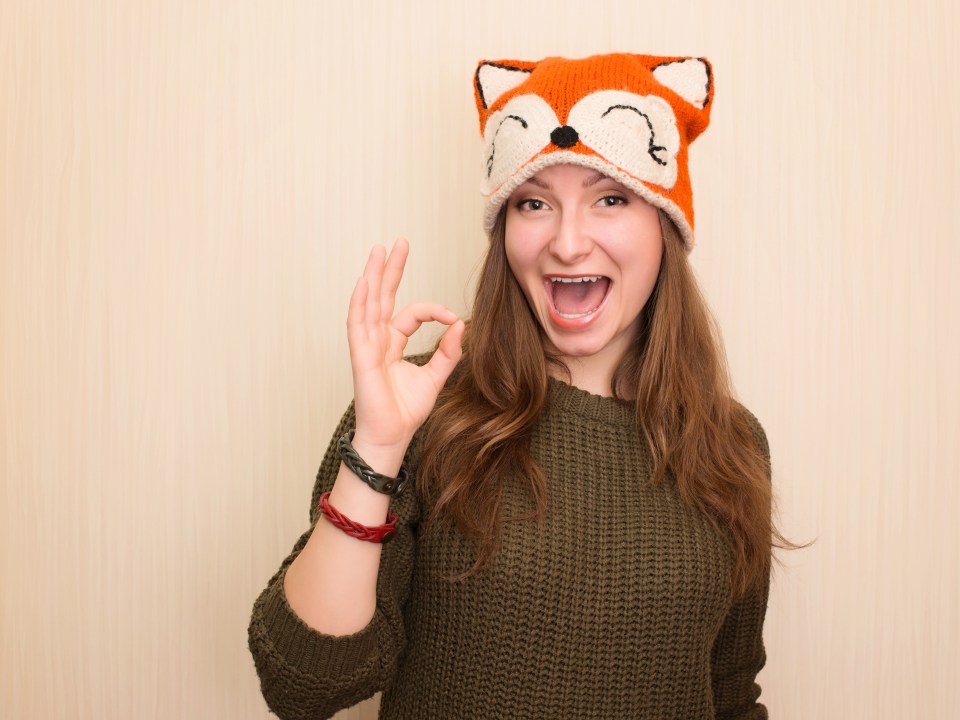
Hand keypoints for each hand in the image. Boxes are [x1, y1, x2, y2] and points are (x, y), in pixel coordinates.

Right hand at [346, 238, 463, 452]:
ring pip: (369, 303)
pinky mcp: (360, 356)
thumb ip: (449, 351)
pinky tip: (365, 281)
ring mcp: (366, 346)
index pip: (412, 314)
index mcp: (393, 343)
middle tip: (399, 242)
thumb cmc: (407, 411)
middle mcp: (378, 340)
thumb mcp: (435, 377)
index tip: (454, 317)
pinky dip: (360, 302)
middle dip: (391, 269)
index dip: (434, 310)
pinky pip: (357, 323)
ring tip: (379, 250)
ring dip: (374, 275)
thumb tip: (462, 325)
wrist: (393, 436)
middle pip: (383, 296)